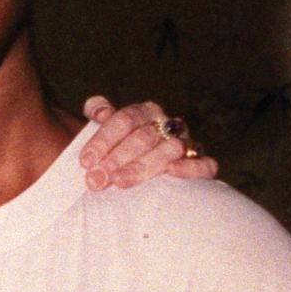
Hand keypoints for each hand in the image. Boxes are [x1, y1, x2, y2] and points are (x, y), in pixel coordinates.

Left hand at [79, 95, 217, 190]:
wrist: (139, 171)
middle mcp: (168, 124)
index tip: (85, 161)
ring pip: (170, 149)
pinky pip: (205, 164)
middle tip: (95, 179)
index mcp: (145, 112)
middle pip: (144, 137)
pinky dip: (190, 168)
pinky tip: (171, 173)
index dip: (104, 139)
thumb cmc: (118, 149)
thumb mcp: (105, 128)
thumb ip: (97, 110)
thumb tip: (100, 112)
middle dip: (116, 158)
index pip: (125, 119)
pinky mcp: (203, 165)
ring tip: (119, 182)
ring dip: (142, 166)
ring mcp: (187, 143)